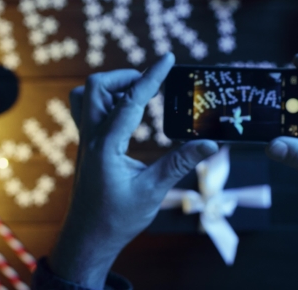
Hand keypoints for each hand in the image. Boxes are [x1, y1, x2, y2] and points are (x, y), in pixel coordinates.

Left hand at [49, 53, 217, 287]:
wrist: (88, 239)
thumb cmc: (117, 219)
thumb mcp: (154, 190)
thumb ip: (181, 162)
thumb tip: (211, 144)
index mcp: (107, 145)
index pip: (130, 100)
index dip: (152, 77)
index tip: (167, 58)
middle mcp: (92, 137)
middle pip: (97, 88)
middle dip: (126, 77)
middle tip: (152, 84)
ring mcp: (86, 141)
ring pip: (87, 96)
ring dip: (112, 87)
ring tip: (139, 95)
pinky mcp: (88, 147)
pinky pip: (88, 111)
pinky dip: (106, 101)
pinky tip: (127, 114)